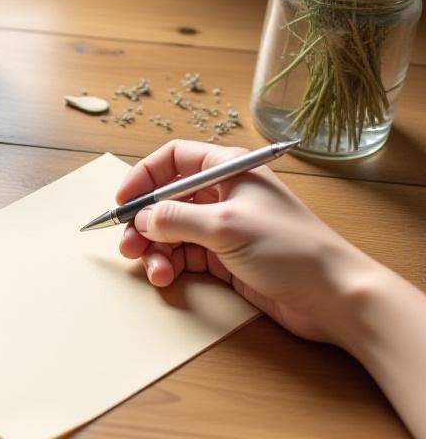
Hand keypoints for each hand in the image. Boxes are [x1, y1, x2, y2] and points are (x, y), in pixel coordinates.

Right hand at [116, 140, 371, 342]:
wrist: (333, 295)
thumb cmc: (290, 248)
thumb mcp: (224, 226)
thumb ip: (176, 218)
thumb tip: (142, 219)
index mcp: (228, 170)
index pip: (174, 159)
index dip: (144, 177)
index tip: (122, 201)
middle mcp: (223, 194)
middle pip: (166, 199)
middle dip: (143, 222)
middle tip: (127, 244)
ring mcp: (223, 227)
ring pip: (171, 231)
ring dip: (154, 250)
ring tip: (152, 269)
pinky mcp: (225, 258)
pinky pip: (183, 256)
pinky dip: (169, 265)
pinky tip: (165, 278)